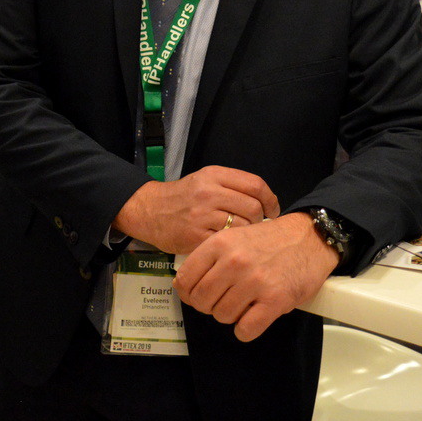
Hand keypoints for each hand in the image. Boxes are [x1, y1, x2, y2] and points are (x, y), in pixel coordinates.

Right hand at [112, 165, 278, 254]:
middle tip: (255, 227)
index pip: (255, 184)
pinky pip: (226, 242)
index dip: (270, 199)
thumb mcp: (205, 180)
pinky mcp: (196, 236)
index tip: (272, 210)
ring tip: (240, 236)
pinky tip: (226, 245)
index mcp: (214, 175)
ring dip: (246, 234)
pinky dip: (231, 245)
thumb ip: (232, 186)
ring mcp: (202, 215)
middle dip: (260, 219)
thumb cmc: (183, 197)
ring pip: (242, 226)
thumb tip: (265, 202)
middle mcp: (209, 192)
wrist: (149, 210)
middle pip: (253, 207)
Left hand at [173, 212, 337, 341]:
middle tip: (223, 300)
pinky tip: (254, 317)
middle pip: (202, 301)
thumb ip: (211, 258)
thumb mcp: (234, 237)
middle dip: (210, 306)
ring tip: (244, 303)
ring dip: (231, 316)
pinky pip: (246, 329)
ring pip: (223, 316)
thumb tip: (188, 286)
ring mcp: (254, 281)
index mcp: (219, 243)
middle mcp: (234, 262)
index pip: (185, 280)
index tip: (196, 296)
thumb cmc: (271, 240)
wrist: (309, 238)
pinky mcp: (275, 300)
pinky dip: (246, 329)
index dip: (188, 294)